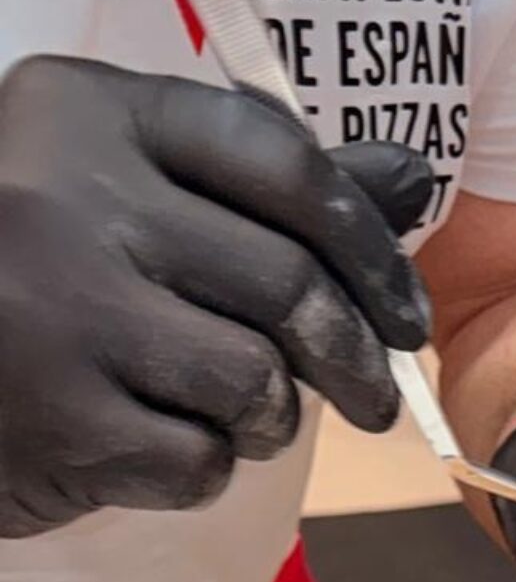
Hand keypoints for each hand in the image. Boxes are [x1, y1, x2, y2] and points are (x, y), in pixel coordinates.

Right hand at [0, 56, 432, 538]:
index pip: (284, 164)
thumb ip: (268, 187)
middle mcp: (61, 194)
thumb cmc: (40, 272)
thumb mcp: (133, 190)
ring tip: (221, 409)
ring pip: (256, 381)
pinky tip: (146, 441)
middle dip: (352, 358)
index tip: (406, 314)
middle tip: (372, 399)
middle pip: (289, 283)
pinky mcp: (53, 420)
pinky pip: (200, 460)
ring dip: (267, 415)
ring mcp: (50, 308)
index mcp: (89, 113)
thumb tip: (410, 179)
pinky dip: (198, 468)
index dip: (371, 247)